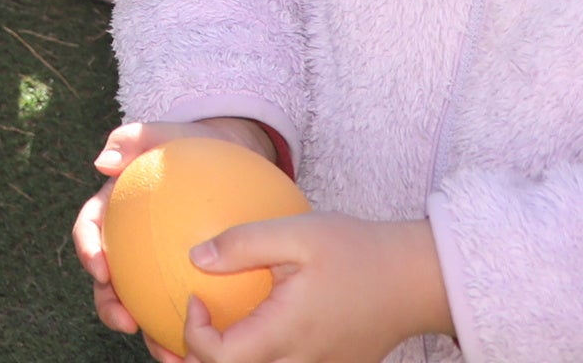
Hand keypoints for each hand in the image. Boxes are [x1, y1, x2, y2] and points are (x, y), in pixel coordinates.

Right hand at [76, 120, 292, 348]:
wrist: (227, 160)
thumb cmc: (188, 146)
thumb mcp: (164, 134)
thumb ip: (133, 138)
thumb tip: (102, 161)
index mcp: (111, 210)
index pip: (89, 230)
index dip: (87, 251)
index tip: (101, 269)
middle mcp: (125, 243)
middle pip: (107, 281)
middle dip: (109, 307)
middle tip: (125, 322)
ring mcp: (151, 265)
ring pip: (141, 303)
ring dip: (148, 332)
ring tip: (167, 351)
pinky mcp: (182, 279)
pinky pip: (181, 306)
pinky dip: (189, 328)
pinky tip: (208, 345)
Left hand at [173, 213, 448, 362]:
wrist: (415, 280)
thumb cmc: (359, 251)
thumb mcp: (298, 233)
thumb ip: (243, 244)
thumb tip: (194, 257)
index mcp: (287, 334)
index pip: (222, 358)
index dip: (194, 335)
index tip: (194, 297)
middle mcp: (301, 362)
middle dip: (193, 361)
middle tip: (167, 336)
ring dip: (221, 361)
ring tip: (195, 339)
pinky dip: (253, 357)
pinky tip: (241, 328)